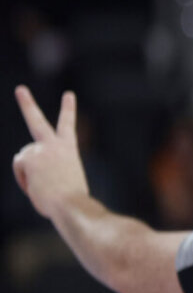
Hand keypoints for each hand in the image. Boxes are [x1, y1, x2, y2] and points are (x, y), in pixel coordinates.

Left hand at [12, 86, 89, 220]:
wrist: (71, 204)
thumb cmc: (72, 200)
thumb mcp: (66, 181)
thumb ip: (51, 171)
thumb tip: (37, 178)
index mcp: (68, 150)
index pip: (67, 126)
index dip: (68, 109)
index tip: (69, 94)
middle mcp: (55, 145)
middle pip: (37, 121)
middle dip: (28, 104)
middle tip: (20, 89)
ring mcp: (40, 149)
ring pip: (23, 159)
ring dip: (28, 175)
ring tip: (44, 187)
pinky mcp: (28, 157)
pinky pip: (20, 169)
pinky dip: (24, 181)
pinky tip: (36, 187)